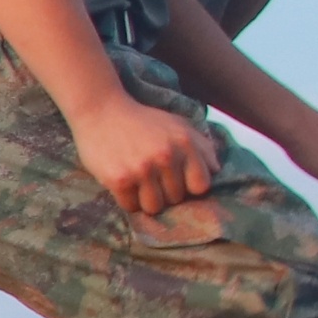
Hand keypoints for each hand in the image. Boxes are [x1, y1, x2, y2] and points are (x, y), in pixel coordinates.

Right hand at [73, 96, 224, 218]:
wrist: (100, 110)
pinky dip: (127, 200)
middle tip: (151, 179)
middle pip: (175, 198)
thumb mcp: (177, 125)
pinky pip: (130, 206)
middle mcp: (166, 156)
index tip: (176, 180)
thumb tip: (216, 171)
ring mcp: (142, 169)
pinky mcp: (119, 179)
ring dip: (146, 200)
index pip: (200, 186)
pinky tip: (123, 184)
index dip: (188, 187)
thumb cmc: (142, 121)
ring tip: (138, 185)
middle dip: (164, 192)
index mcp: (184, 143)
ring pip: (154, 207)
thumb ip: (202, 146)